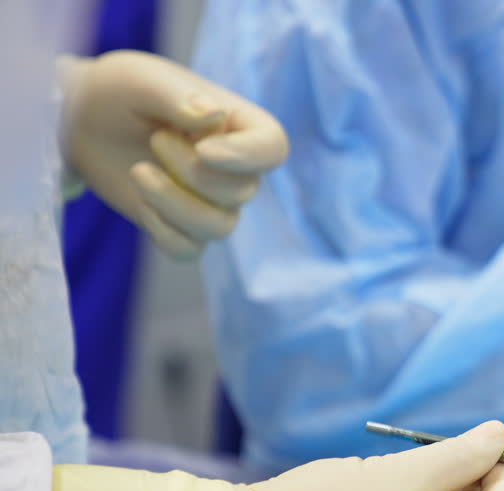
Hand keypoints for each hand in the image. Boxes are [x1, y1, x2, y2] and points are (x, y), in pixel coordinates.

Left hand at [60, 51, 287, 257]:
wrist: (82, 120)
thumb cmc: (120, 92)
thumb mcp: (142, 80)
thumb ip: (178, 97)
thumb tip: (215, 117)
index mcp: (239, 125)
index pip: (273, 147)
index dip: (247, 157)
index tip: (204, 150)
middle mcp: (236, 168)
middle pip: (241, 192)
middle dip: (192, 172)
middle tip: (155, 140)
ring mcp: (212, 203)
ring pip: (219, 228)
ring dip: (174, 204)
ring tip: (139, 173)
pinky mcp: (183, 227)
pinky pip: (188, 249)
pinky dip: (161, 231)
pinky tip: (141, 203)